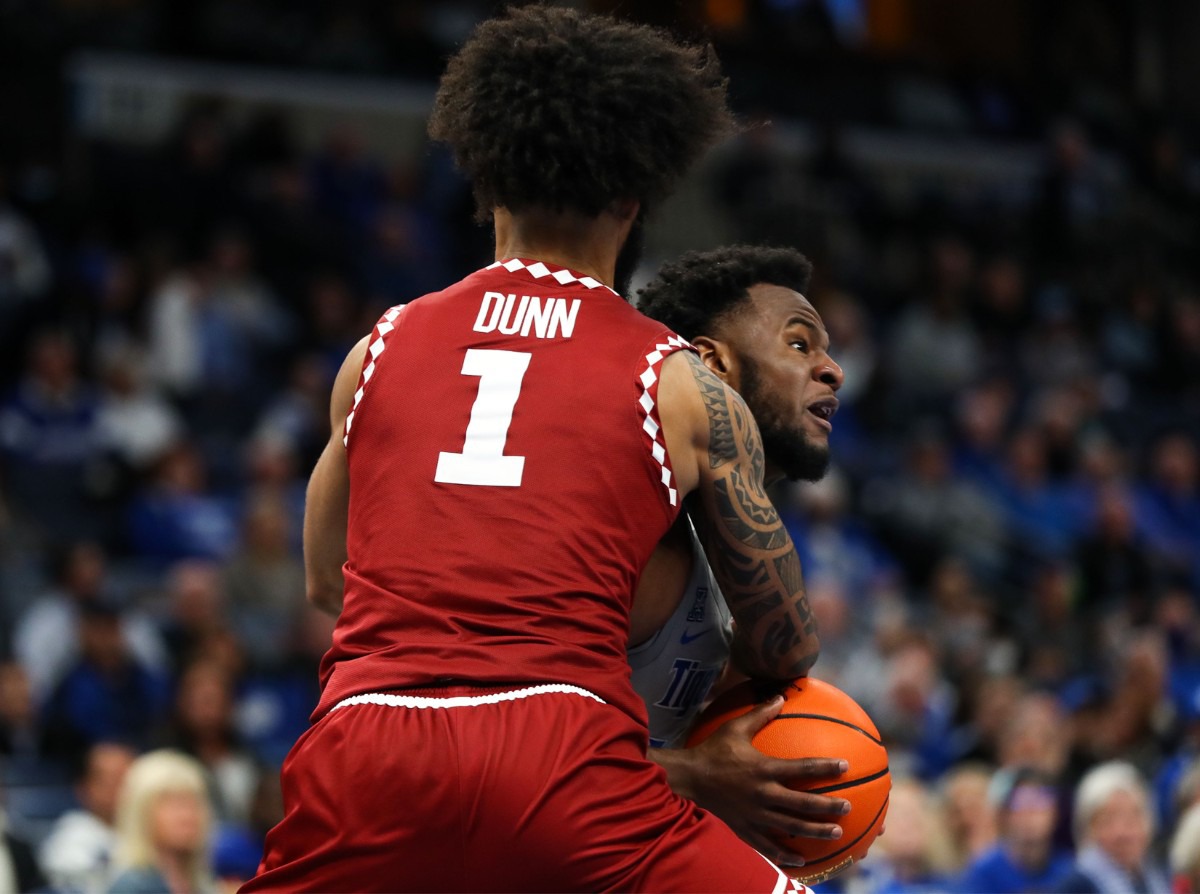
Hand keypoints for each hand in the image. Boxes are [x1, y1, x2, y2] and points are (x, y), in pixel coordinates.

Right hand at [658, 695, 849, 866]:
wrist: (689, 778)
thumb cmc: (713, 750)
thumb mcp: (735, 728)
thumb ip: (760, 714)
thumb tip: (780, 696)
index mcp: (763, 769)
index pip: (801, 768)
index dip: (825, 767)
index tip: (844, 765)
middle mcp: (763, 794)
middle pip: (802, 804)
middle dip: (827, 806)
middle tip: (847, 806)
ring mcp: (755, 815)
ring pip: (791, 827)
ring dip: (815, 830)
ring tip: (836, 833)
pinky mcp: (745, 828)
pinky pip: (768, 846)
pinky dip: (786, 854)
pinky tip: (801, 860)